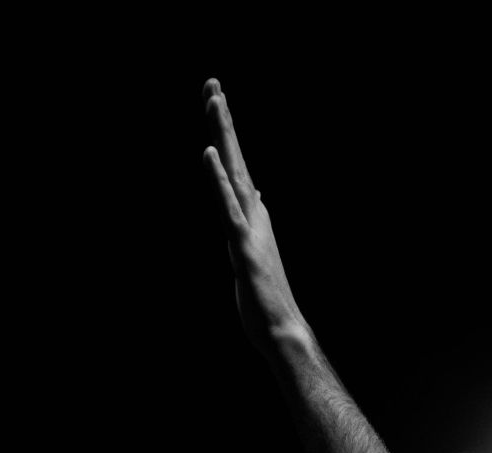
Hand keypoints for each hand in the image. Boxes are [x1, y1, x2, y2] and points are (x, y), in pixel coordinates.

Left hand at [202, 78, 306, 351]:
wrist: (282, 331)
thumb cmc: (267, 301)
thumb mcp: (252, 255)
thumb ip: (249, 226)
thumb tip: (255, 199)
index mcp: (252, 218)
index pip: (236, 170)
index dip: (226, 137)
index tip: (216, 103)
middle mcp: (254, 216)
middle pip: (235, 159)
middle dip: (224, 121)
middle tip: (212, 83)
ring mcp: (250, 229)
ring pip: (234, 173)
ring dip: (224, 134)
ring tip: (214, 99)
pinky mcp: (243, 247)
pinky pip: (228, 208)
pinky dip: (218, 179)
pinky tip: (209, 153)